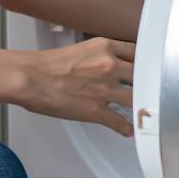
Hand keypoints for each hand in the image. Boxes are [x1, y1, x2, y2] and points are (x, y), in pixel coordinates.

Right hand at [17, 37, 135, 134]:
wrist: (30, 77)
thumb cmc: (46, 65)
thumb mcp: (81, 49)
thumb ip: (99, 55)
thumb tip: (106, 65)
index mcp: (104, 48)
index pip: (137, 53)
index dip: (144, 62)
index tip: (146, 67)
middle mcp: (109, 66)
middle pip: (142, 75)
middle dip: (145, 83)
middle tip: (148, 89)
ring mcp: (105, 90)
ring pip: (135, 100)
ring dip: (139, 107)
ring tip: (142, 112)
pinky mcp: (97, 110)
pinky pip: (119, 122)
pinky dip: (125, 128)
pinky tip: (127, 130)